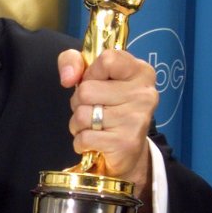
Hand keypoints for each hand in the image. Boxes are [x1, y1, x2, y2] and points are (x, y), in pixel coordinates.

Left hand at [58, 48, 157, 209]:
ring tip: (94, 126)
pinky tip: (95, 142)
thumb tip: (68, 77)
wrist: (127, 153)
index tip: (96, 83)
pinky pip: (84, 137)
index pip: (107, 59)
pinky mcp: (125, 143)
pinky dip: (81, 142)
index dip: (90, 73)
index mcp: (140, 72)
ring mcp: (136, 119)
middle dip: (79, 102)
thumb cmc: (107, 108)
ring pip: (82, 115)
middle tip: (94, 110)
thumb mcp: (92, 76)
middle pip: (87, 89)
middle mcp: (144, 94)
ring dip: (78, 124)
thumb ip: (73, 61)